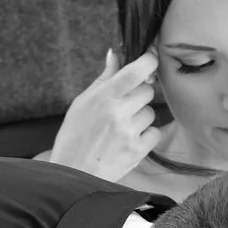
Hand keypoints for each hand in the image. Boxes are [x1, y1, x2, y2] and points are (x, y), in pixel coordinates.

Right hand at [51, 50, 161, 181]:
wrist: (73, 173)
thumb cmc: (74, 136)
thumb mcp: (82, 103)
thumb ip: (104, 78)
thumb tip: (115, 54)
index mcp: (103, 96)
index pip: (137, 70)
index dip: (148, 61)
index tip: (150, 60)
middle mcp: (118, 112)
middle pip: (148, 91)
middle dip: (139, 95)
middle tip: (125, 106)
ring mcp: (129, 132)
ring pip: (150, 112)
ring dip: (140, 117)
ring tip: (121, 128)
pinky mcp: (137, 151)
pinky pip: (154, 133)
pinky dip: (145, 135)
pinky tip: (129, 140)